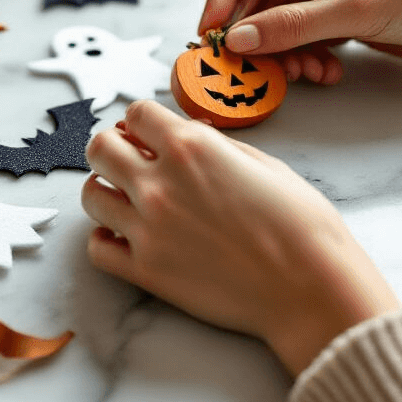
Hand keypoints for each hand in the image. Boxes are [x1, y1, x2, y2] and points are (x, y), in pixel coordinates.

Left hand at [82, 100, 400, 377]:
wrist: (311, 287)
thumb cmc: (300, 224)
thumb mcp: (262, 162)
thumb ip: (213, 146)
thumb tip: (186, 139)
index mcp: (190, 146)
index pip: (134, 114)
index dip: (141, 122)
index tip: (147, 134)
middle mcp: (159, 182)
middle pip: (99, 148)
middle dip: (112, 149)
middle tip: (128, 161)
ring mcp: (147, 227)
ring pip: (91, 195)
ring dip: (105, 191)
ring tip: (124, 199)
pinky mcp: (145, 271)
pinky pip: (96, 248)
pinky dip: (104, 239)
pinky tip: (124, 236)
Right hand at [198, 0, 401, 84]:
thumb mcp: (357, 7)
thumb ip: (292, 24)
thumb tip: (236, 40)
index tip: (209, 29)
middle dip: (253, 30)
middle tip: (240, 64)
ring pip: (279, 19)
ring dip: (282, 51)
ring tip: (300, 74)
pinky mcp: (340, 11)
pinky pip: (303, 34)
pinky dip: (305, 56)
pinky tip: (324, 73)